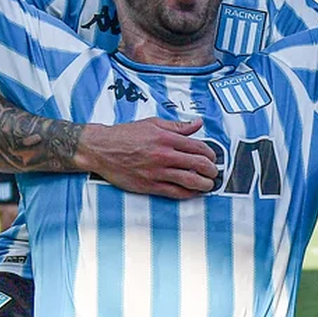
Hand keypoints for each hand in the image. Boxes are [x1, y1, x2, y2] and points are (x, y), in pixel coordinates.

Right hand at [76, 118, 219, 198]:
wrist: (102, 149)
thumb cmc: (126, 134)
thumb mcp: (153, 123)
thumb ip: (178, 126)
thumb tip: (198, 123)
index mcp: (167, 138)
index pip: (198, 147)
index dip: (210, 154)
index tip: (213, 158)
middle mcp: (164, 155)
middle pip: (198, 164)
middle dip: (211, 170)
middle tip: (215, 173)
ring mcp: (157, 172)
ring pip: (190, 180)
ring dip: (205, 184)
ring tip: (209, 185)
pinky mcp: (149, 185)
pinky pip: (174, 192)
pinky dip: (188, 193)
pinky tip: (194, 193)